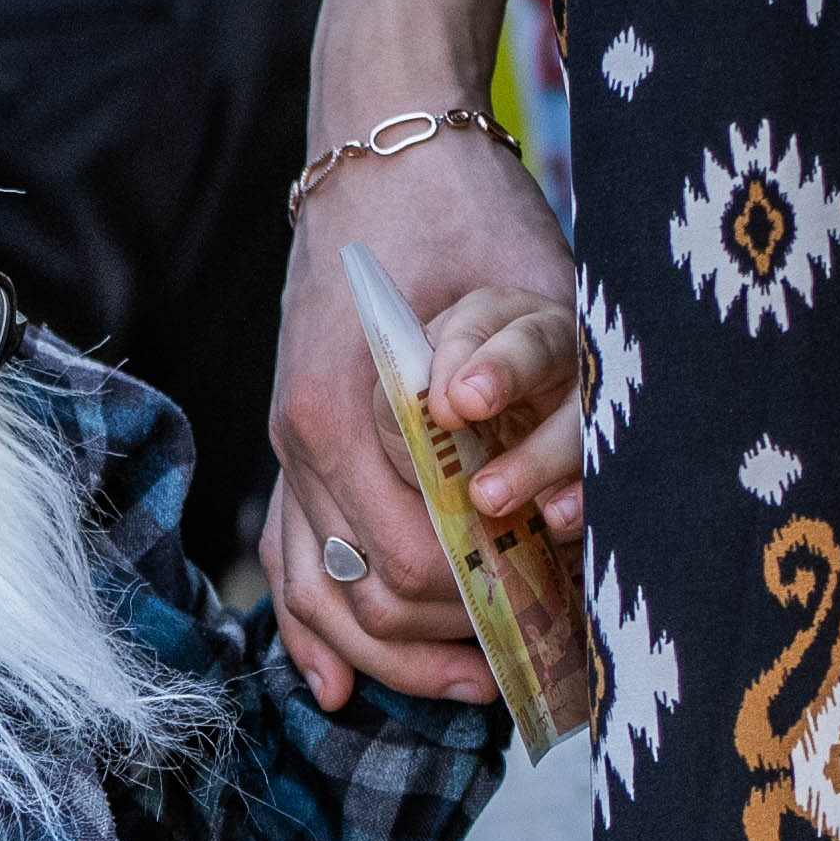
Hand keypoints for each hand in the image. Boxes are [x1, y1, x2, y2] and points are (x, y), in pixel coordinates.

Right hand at [262, 123, 587, 716]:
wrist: (385, 150)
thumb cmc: (469, 218)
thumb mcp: (532, 298)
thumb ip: (545, 401)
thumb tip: (554, 513)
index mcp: (351, 407)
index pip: (418, 558)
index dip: (486, 603)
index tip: (550, 620)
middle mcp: (304, 437)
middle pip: (371, 594)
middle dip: (448, 638)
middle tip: (525, 662)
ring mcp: (288, 445)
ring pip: (318, 596)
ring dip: (390, 656)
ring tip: (467, 682)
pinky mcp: (290, 446)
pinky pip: (285, 562)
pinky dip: (309, 635)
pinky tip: (337, 691)